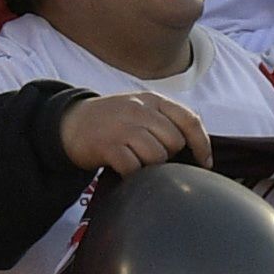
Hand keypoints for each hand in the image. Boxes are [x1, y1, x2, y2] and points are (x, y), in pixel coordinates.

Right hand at [57, 89, 210, 173]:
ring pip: (157, 156)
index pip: (189, 120)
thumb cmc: (112, 121)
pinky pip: (134, 167)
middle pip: (174, 141)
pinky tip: (124, 168)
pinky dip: (132, 174)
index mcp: (151, 100)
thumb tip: (198, 145)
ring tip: (135, 160)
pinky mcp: (107, 146)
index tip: (204, 162)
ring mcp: (122, 126)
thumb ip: (165, 119)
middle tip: (150, 155)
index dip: (202, 144)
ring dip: (149, 165)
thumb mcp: (139, 109)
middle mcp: (138, 109)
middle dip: (168, 155)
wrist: (69, 123)